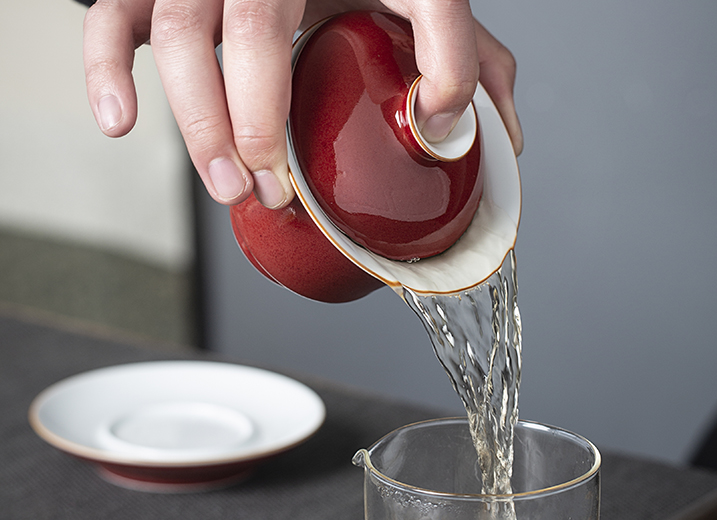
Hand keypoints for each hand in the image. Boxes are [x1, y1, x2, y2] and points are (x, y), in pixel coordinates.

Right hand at [83, 0, 522, 207]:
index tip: (435, 126)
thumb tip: (498, 136)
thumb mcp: (418, 2)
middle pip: (255, 28)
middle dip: (262, 126)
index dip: (442, 62)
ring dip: (200, 123)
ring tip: (230, 188)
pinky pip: (114, 14)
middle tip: (277, 191)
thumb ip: (464, 59)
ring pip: (182, 34)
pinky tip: (121, 122)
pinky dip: (106, 69)